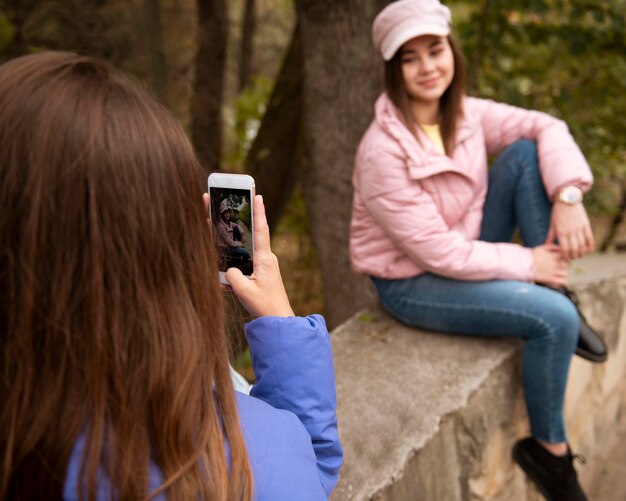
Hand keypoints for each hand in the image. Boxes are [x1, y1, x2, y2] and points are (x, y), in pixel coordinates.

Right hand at [225, 195, 293, 316]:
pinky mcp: (259, 274)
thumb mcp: (244, 291)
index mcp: (264, 259)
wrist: (278, 320)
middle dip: (235, 221)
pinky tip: (224, 282)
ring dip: (230, 248)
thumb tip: (229, 270)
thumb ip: (232, 277)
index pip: (261, 230)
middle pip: (248, 235)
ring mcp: (263, 265)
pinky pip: (243, 265)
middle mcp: (265, 258)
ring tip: (214, 236)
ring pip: (243, 251)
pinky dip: (233, 269)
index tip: (257, 194)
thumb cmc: (265, 306)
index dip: (259, 212)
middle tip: (222, 204)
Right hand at [532, 244, 568, 285]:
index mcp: (553, 256)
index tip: (561, 261)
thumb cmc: (531, 256)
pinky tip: (558, 280)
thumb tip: (559, 248)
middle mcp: (554, 263)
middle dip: (564, 267)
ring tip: (560, 275)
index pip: (565, 257)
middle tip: (560, 269)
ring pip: (565, 273)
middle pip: (566, 265)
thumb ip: (551, 246)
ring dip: (563, 274)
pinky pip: (561, 281)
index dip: (564, 259)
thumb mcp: (541, 248)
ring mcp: (553, 271)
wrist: (523, 265)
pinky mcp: (550, 279)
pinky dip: (561, 281)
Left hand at [546, 202, 594, 260]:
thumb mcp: (552, 223)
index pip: (564, 249)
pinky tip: (589, 250)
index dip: (565, 256)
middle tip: (573, 258)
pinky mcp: (586, 224)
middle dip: (573, 256)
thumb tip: (546, 244)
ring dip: (581, 253)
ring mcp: (579, 228)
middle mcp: (570, 232)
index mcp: (561, 232)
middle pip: (574, 249)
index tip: (565, 259)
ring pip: (582, 245)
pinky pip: (590, 237)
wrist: (567, 199)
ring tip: (580, 255)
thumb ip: (550, 235)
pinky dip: (590, 245)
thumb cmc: (558, 212)